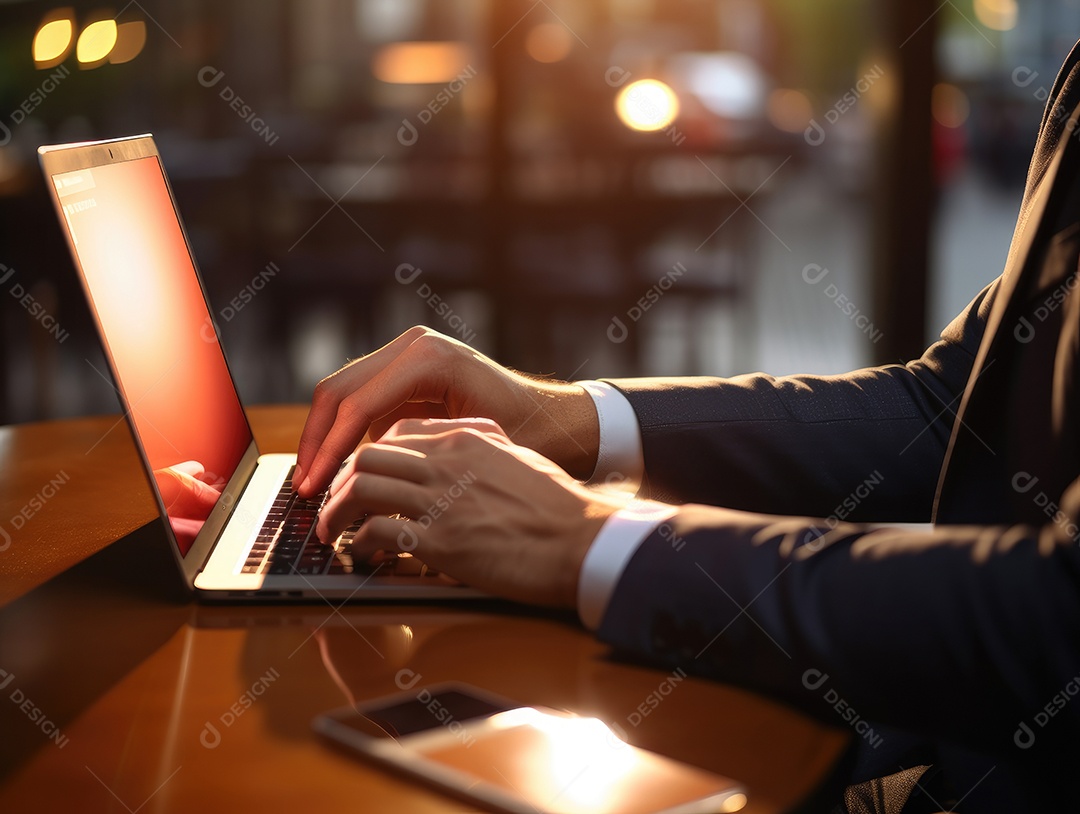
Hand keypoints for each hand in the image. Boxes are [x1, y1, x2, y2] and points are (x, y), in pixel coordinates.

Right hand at [295, 327, 598, 497]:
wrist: (556, 420)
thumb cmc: (528, 435)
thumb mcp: (473, 445)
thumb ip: (417, 453)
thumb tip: (362, 480)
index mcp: (429, 358)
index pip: (357, 403)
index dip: (329, 448)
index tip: (314, 487)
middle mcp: (413, 347)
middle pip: (338, 390)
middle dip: (316, 441)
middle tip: (303, 487)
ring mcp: (407, 355)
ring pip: (342, 394)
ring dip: (324, 438)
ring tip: (312, 484)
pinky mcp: (404, 373)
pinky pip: (361, 401)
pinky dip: (344, 434)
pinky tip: (338, 471)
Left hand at [316, 418, 627, 608]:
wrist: (584, 540)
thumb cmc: (560, 507)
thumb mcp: (520, 458)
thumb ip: (486, 448)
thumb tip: (464, 448)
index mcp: (467, 439)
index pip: (397, 432)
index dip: (371, 454)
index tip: (364, 475)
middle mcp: (447, 462)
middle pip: (369, 455)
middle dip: (342, 479)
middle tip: (336, 503)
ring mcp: (442, 501)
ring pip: (362, 487)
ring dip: (337, 510)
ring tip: (333, 530)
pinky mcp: (441, 542)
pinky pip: (377, 533)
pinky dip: (360, 545)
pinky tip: (365, 557)